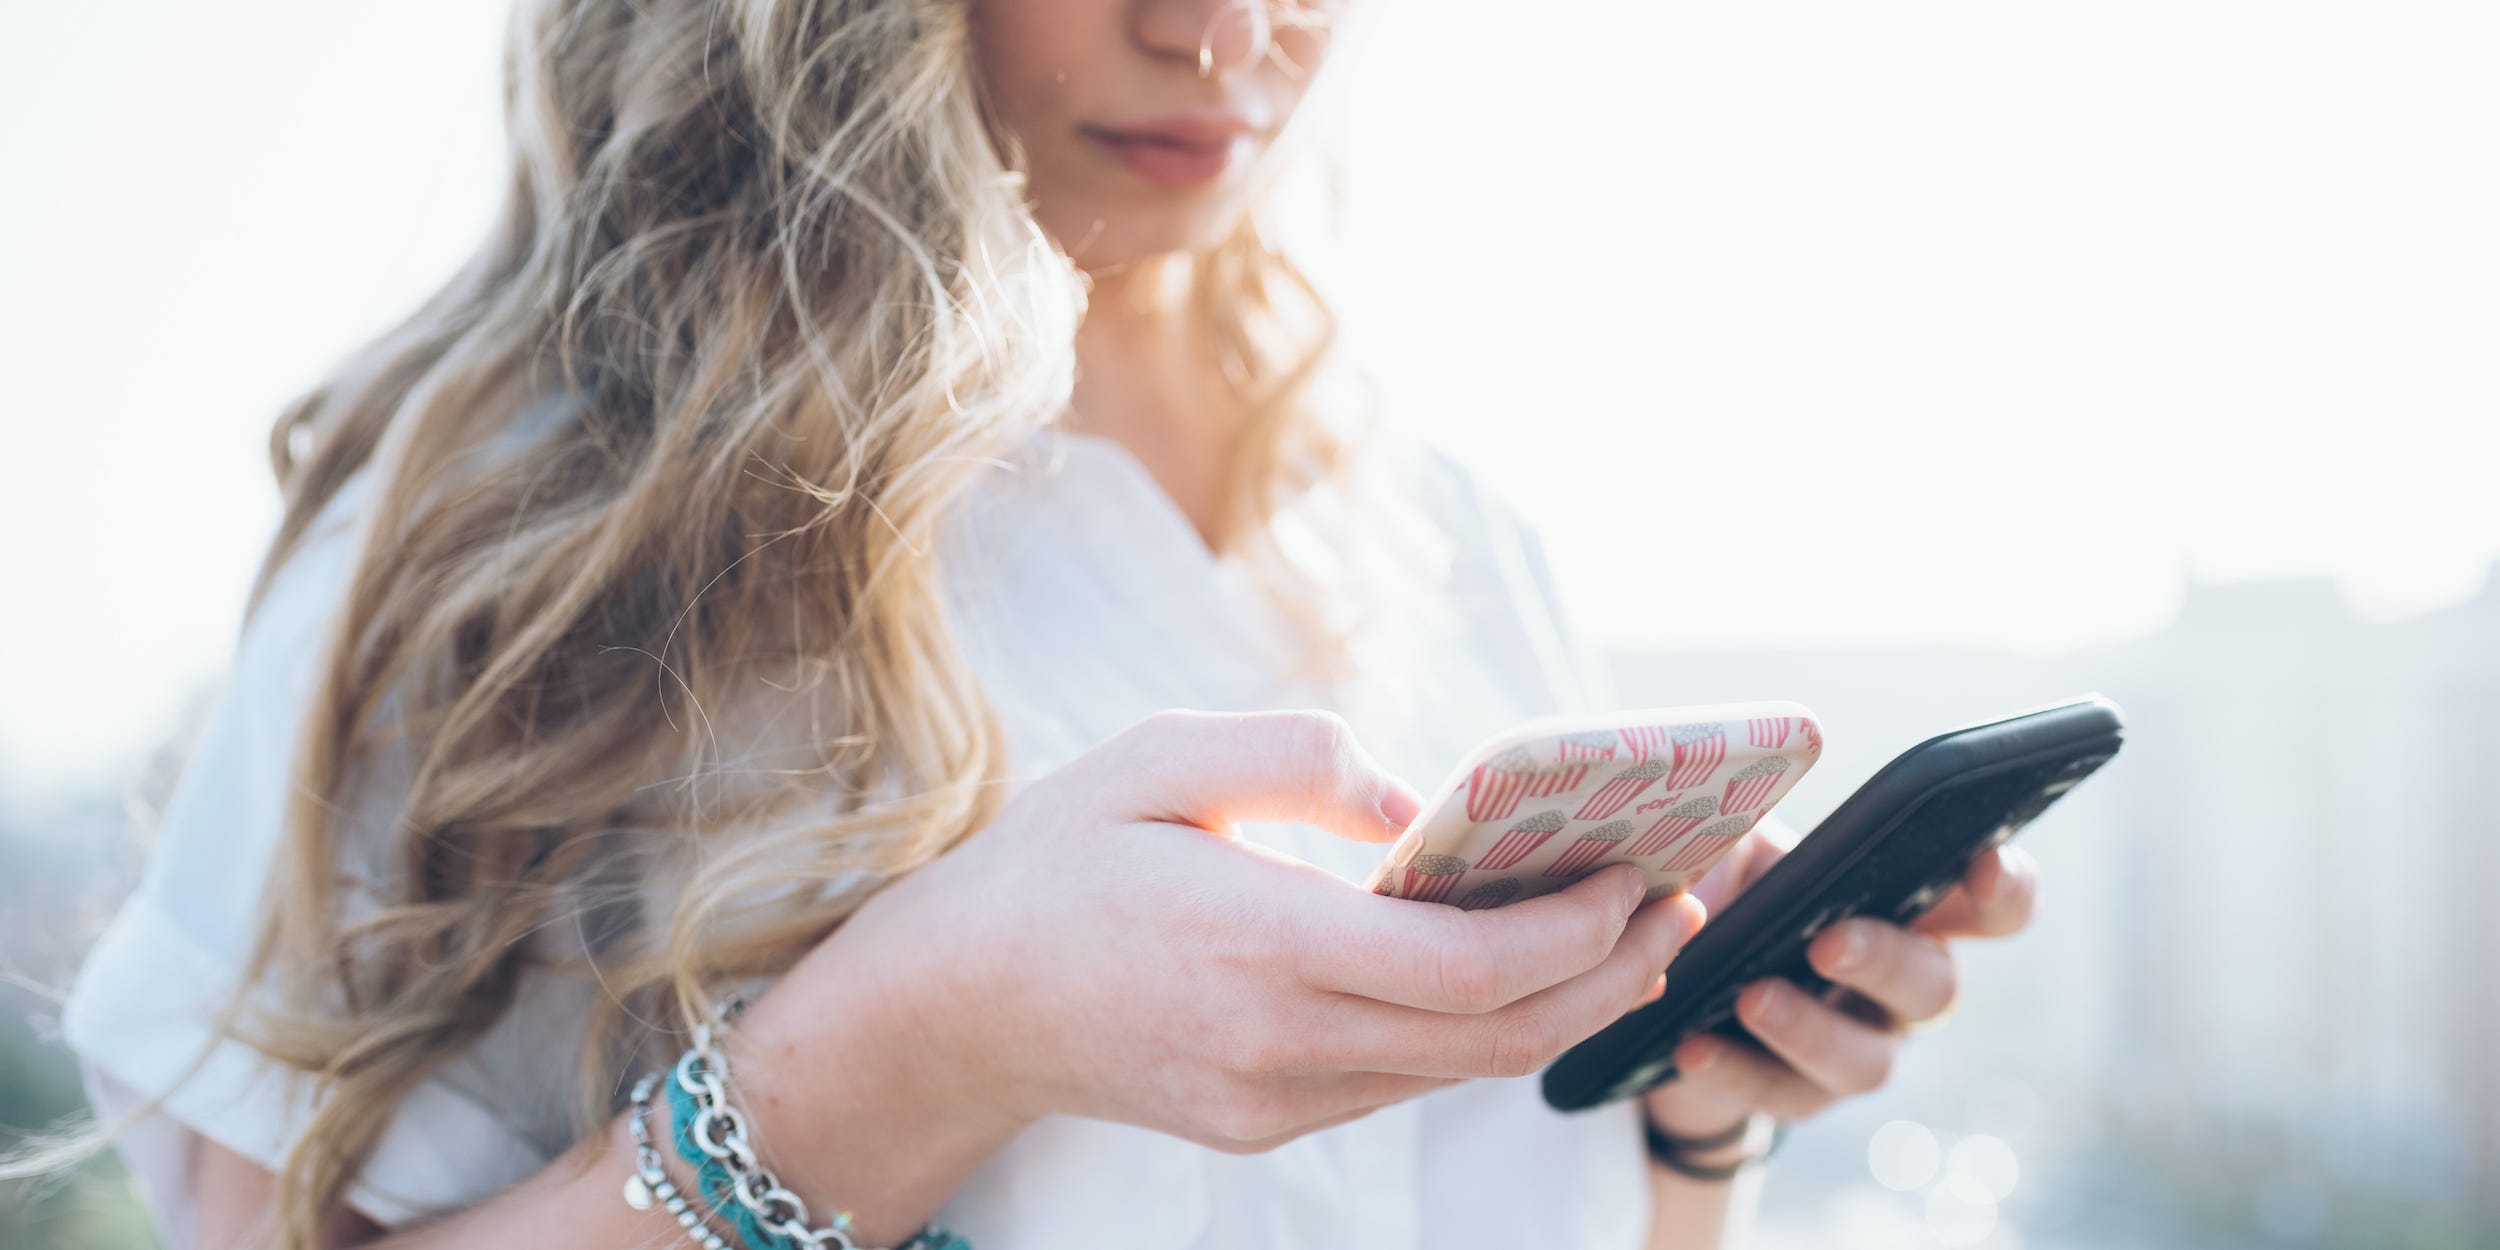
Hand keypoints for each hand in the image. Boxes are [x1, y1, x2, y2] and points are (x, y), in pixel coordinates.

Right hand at [752, 708, 1709, 1156]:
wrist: (949, 1007)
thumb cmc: (1052, 862)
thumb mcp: (1153, 759)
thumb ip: (1294, 757)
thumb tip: (1414, 797)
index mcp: (1255, 945)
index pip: (1468, 965)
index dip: (1579, 928)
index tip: (1638, 868)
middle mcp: (1276, 1045)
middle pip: (1495, 1036)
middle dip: (1608, 974)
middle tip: (1679, 902)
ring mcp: (1272, 1101)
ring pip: (1458, 1071)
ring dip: (1556, 1008)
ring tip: (1622, 933)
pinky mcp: (1262, 1123)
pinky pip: (1402, 1081)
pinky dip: (1475, 1028)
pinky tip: (1505, 969)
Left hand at [1633, 820, 2040, 1139]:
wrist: (1665, 976)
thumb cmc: (1720, 889)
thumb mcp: (1734, 840)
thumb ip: (1749, 813)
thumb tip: (1734, 791)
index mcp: (1906, 910)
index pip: (1991, 907)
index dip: (2006, 889)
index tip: (1983, 864)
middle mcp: (1899, 986)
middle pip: (1935, 986)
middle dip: (1884, 961)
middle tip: (1826, 942)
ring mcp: (1856, 1047)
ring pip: (1868, 1060)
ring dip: (1810, 1029)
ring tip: (1750, 998)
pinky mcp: (1797, 1094)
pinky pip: (1780, 1093)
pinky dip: (1735, 1069)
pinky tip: (1693, 1046)